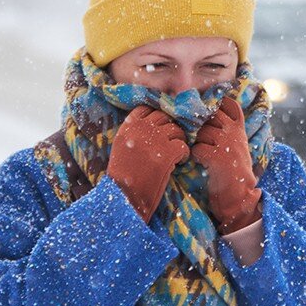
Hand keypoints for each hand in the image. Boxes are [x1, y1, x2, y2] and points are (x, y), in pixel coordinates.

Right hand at [107, 105, 189, 222]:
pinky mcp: (166, 154)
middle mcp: (140, 129)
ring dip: (179, 141)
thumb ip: (135, 133)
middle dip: (171, 128)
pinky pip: (183, 146)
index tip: (162, 128)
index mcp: (128, 127)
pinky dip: (184, 155)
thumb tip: (155, 125)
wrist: (123, 197)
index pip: (147, 109)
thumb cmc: (122, 177)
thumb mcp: (122, 148)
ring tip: (176, 154)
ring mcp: (154, 140)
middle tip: (172, 142)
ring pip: (177, 130)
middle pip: (164, 117)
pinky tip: (179, 163)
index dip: (157, 117)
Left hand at [191, 97, 261, 233]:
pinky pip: (197, 148)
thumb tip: (204, 115)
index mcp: (239, 129)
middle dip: (202, 126)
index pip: (229, 104)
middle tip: (203, 140)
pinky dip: (195, 156)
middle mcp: (234, 133)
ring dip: (197, 142)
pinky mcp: (218, 157)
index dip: (216, 105)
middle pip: (210, 115)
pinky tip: (202, 163)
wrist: (239, 196)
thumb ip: (225, 129)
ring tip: (205, 155)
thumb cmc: (232, 171)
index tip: (209, 114)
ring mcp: (227, 144)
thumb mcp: (235, 145)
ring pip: (201, 132)